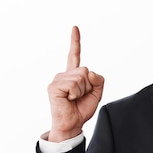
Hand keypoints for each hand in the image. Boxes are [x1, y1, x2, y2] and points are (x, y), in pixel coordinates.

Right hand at [47, 26, 104, 141]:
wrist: (72, 124)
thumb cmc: (81, 110)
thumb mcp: (97, 94)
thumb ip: (98, 80)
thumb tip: (89, 72)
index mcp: (73, 75)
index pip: (74, 55)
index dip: (75, 41)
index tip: (75, 28)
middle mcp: (64, 75)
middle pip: (85, 71)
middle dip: (88, 86)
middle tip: (79, 97)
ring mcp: (58, 80)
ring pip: (81, 77)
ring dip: (82, 91)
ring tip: (73, 99)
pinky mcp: (54, 86)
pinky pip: (74, 85)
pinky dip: (75, 94)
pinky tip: (68, 100)